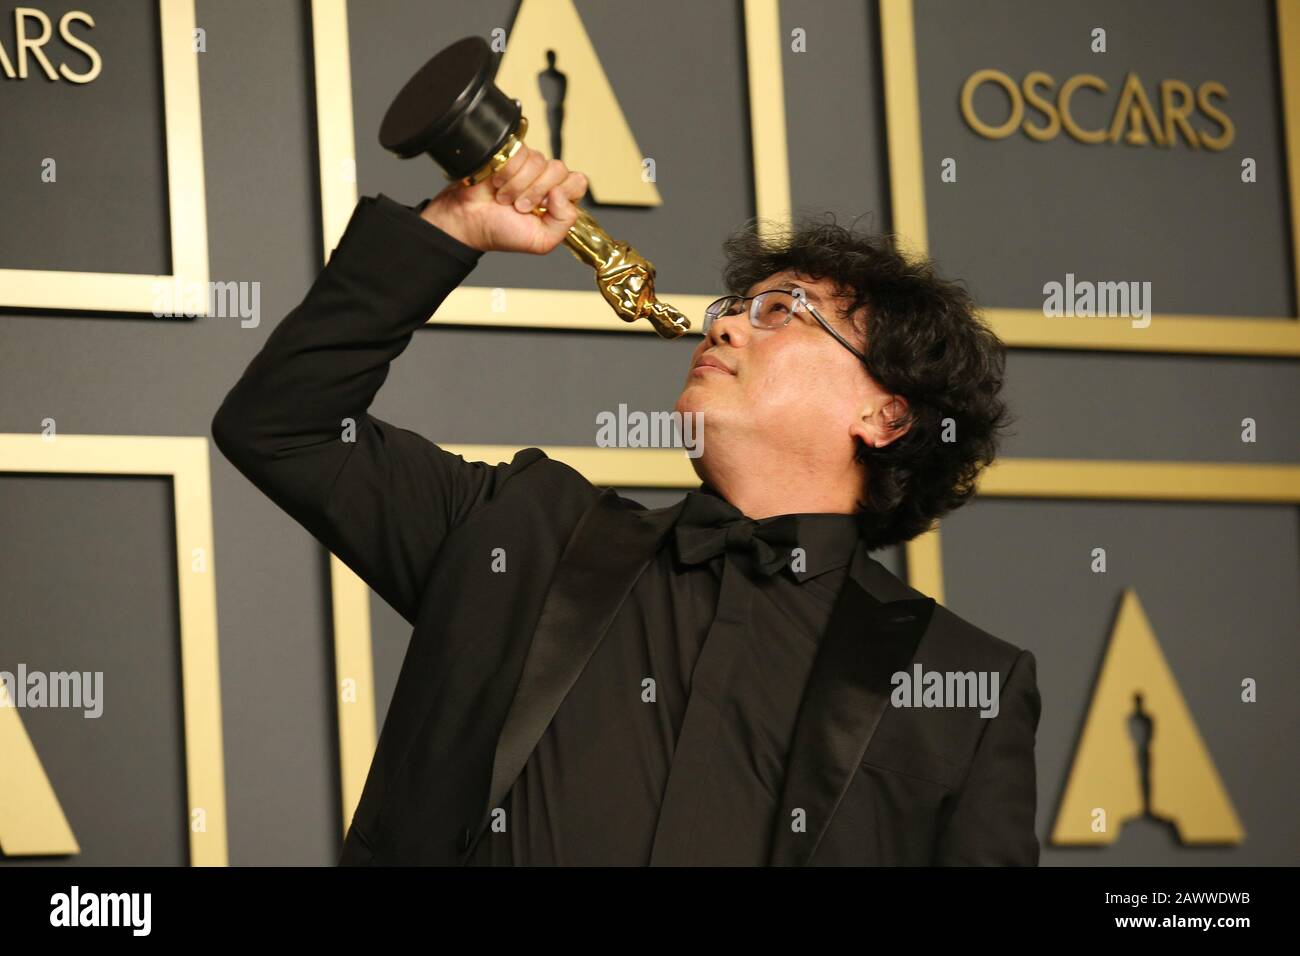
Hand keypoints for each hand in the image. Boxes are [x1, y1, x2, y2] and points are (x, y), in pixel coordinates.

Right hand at [419, 145, 587, 255]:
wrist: (469, 221)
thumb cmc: (502, 231)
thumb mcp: (542, 241)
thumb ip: (565, 223)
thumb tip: (562, 192)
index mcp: (558, 199)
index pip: (578, 182)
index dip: (562, 194)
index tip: (543, 208)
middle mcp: (546, 179)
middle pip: (559, 170)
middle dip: (537, 193)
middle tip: (520, 207)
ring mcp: (528, 165)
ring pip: (539, 161)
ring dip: (518, 186)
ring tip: (505, 199)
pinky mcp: (510, 153)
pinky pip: (520, 154)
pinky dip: (507, 173)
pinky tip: (497, 184)